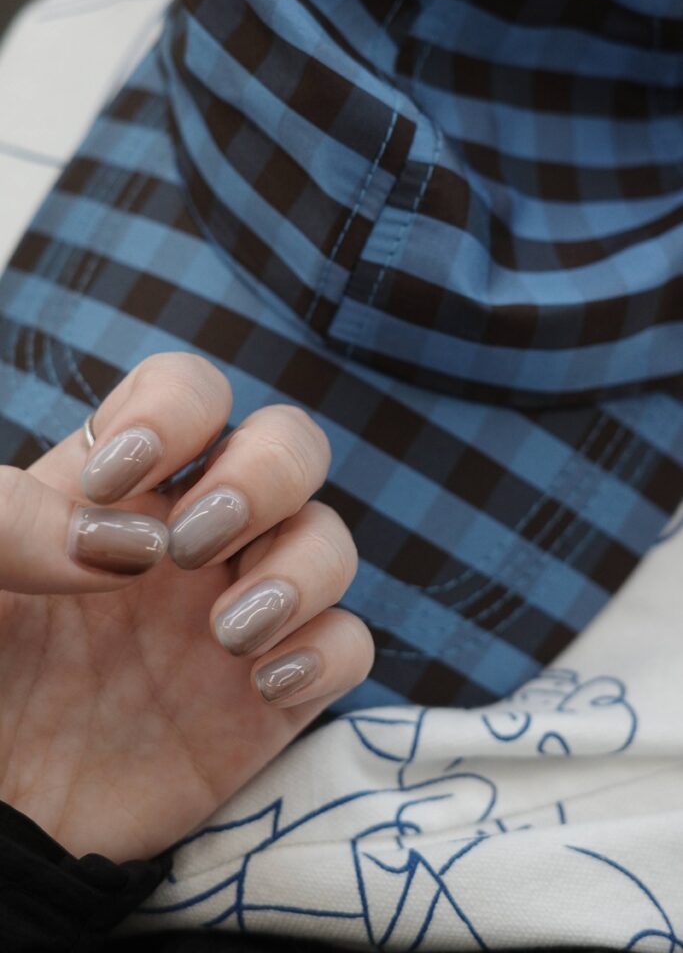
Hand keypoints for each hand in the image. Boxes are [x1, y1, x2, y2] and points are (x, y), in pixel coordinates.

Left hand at [0, 354, 372, 861]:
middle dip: (264, 476)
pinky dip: (328, 651)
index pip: (192, 393)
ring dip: (300, 570)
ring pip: (329, 540)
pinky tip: (264, 685)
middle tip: (193, 543)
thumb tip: (122, 544)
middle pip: (290, 446)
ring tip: (227, 633)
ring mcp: (244, 610)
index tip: (114, 481)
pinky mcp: (274, 694)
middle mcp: (197, 536)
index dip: (175, 409)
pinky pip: (349, 645)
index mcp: (123, 487)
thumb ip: (6, 521)